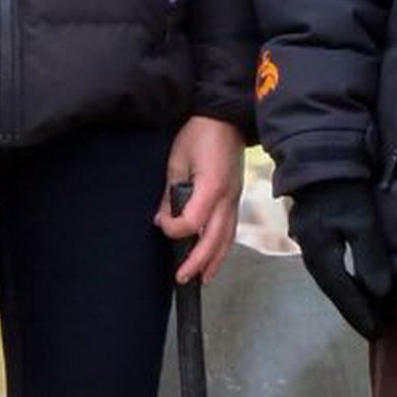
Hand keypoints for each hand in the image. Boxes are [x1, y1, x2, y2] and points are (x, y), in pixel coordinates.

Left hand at [155, 115, 244, 282]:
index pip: (193, 222)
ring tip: (201, 279)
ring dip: (214, 261)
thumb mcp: (176, 161)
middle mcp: (227, 198)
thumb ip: (169, 193)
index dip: (175, 229)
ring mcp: (234, 199)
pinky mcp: (235, 198)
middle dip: (198, 262)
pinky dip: (222, 246)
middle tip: (182, 279)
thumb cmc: (199, 134)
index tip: (162, 225)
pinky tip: (214, 257)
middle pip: (215, 240)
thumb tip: (161, 219)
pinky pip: (230, 229)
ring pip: (227, 239)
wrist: (226, 117)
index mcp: (211, 187)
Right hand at [287, 179, 391, 339]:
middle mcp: (309, 252)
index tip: (377, 333)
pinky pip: (329, 266)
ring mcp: (306, 242)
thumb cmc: (343, 191)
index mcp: (319, 253)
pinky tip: (355, 283)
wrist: (319, 161)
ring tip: (368, 311)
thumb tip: (379, 293)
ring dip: (349, 296)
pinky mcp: (311, 234)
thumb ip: (370, 258)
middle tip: (375, 329)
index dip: (360, 314)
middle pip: (333, 290)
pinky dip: (343, 280)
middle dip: (354, 310)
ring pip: (330, 279)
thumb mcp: (362, 222)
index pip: (342, 293)